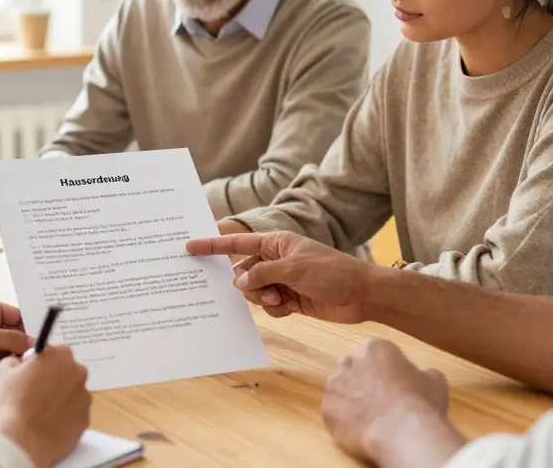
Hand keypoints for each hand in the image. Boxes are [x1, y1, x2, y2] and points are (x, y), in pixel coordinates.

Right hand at [0, 345, 90, 467]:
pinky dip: (63, 417)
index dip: (37, 362)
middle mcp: (77, 373)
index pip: (51, 352)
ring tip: (37, 412)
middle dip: (51, 379)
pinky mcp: (84, 422)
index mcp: (59, 356)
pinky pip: (74, 414)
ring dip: (58, 398)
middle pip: (64, 371)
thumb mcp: (1, 372)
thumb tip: (18, 364)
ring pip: (71, 393)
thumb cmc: (10, 404)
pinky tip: (46, 424)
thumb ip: (14, 361)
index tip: (28, 373)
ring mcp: (84, 398)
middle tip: (31, 393)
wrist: (20, 442)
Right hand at [186, 231, 376, 323]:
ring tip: (281, 300)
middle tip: (265, 292)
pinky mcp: (289, 299)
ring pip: (254, 292)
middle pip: (244, 274)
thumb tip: (239, 283)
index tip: (189, 246)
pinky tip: (290, 308)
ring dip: (263, 299)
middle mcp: (275, 260)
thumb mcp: (294, 269)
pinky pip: (268, 306)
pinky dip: (275, 309)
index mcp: (275, 243)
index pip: (237, 243)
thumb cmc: (332, 272)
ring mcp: (282, 280)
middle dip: (248, 286)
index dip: (213, 245)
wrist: (362, 295)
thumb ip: (262, 274)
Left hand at [322, 338, 462, 466]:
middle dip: (364, 382)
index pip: (376, 353)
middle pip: (353, 368)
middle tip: (380, 401)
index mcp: (375, 348)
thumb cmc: (421, 403)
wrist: (402, 431)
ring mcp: (334, 384)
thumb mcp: (434, 380)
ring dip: (351, 401)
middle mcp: (349, 360)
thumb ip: (421, 372)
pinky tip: (360, 430)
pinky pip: (333, 412)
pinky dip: (343, 420)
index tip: (394, 384)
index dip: (386, 370)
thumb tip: (421, 377)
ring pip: (340, 390)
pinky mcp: (326, 408)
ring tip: (370, 419)